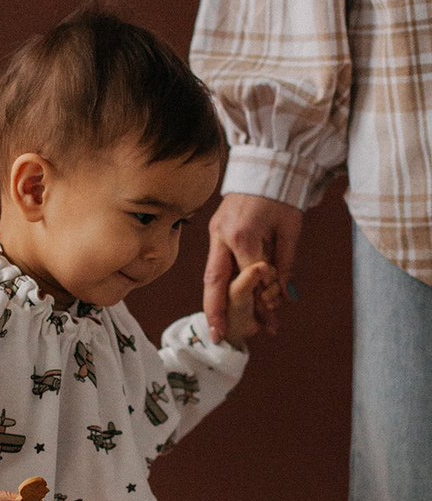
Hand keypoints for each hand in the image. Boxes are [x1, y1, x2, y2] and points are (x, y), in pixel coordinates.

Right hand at [204, 193, 303, 341]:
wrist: (266, 165)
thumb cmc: (282, 195)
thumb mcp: (291, 229)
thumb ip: (285, 263)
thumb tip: (283, 295)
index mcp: (243, 234)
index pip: (251, 276)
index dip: (262, 299)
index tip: (271, 319)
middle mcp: (223, 236)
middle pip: (214, 281)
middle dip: (215, 311)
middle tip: (218, 335)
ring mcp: (215, 234)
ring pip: (210, 276)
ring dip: (213, 303)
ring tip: (217, 326)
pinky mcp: (215, 232)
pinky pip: (215, 265)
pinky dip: (218, 286)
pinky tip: (221, 303)